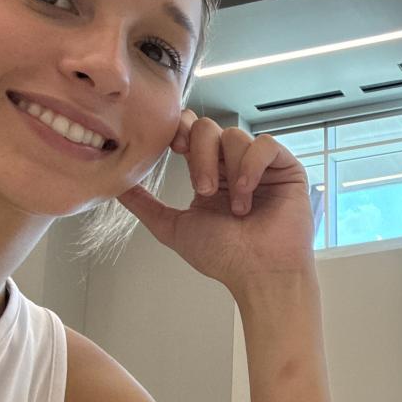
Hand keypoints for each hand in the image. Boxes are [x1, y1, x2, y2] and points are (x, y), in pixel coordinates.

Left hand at [117, 111, 318, 291]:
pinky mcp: (287, 169)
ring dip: (228, 169)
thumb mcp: (174, 228)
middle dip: (200, 154)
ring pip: (235, 135)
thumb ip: (145, 204)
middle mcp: (234, 166)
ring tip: (234, 206)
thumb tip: (115, 185)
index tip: (172, 150)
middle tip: (204, 189)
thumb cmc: (225, 257)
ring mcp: (261, 167)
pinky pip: (266, 144)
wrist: (261, 274)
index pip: (191, 132)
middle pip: (208, 128)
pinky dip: (252, 164)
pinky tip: (248, 191)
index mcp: (210, 174)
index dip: (180, 131)